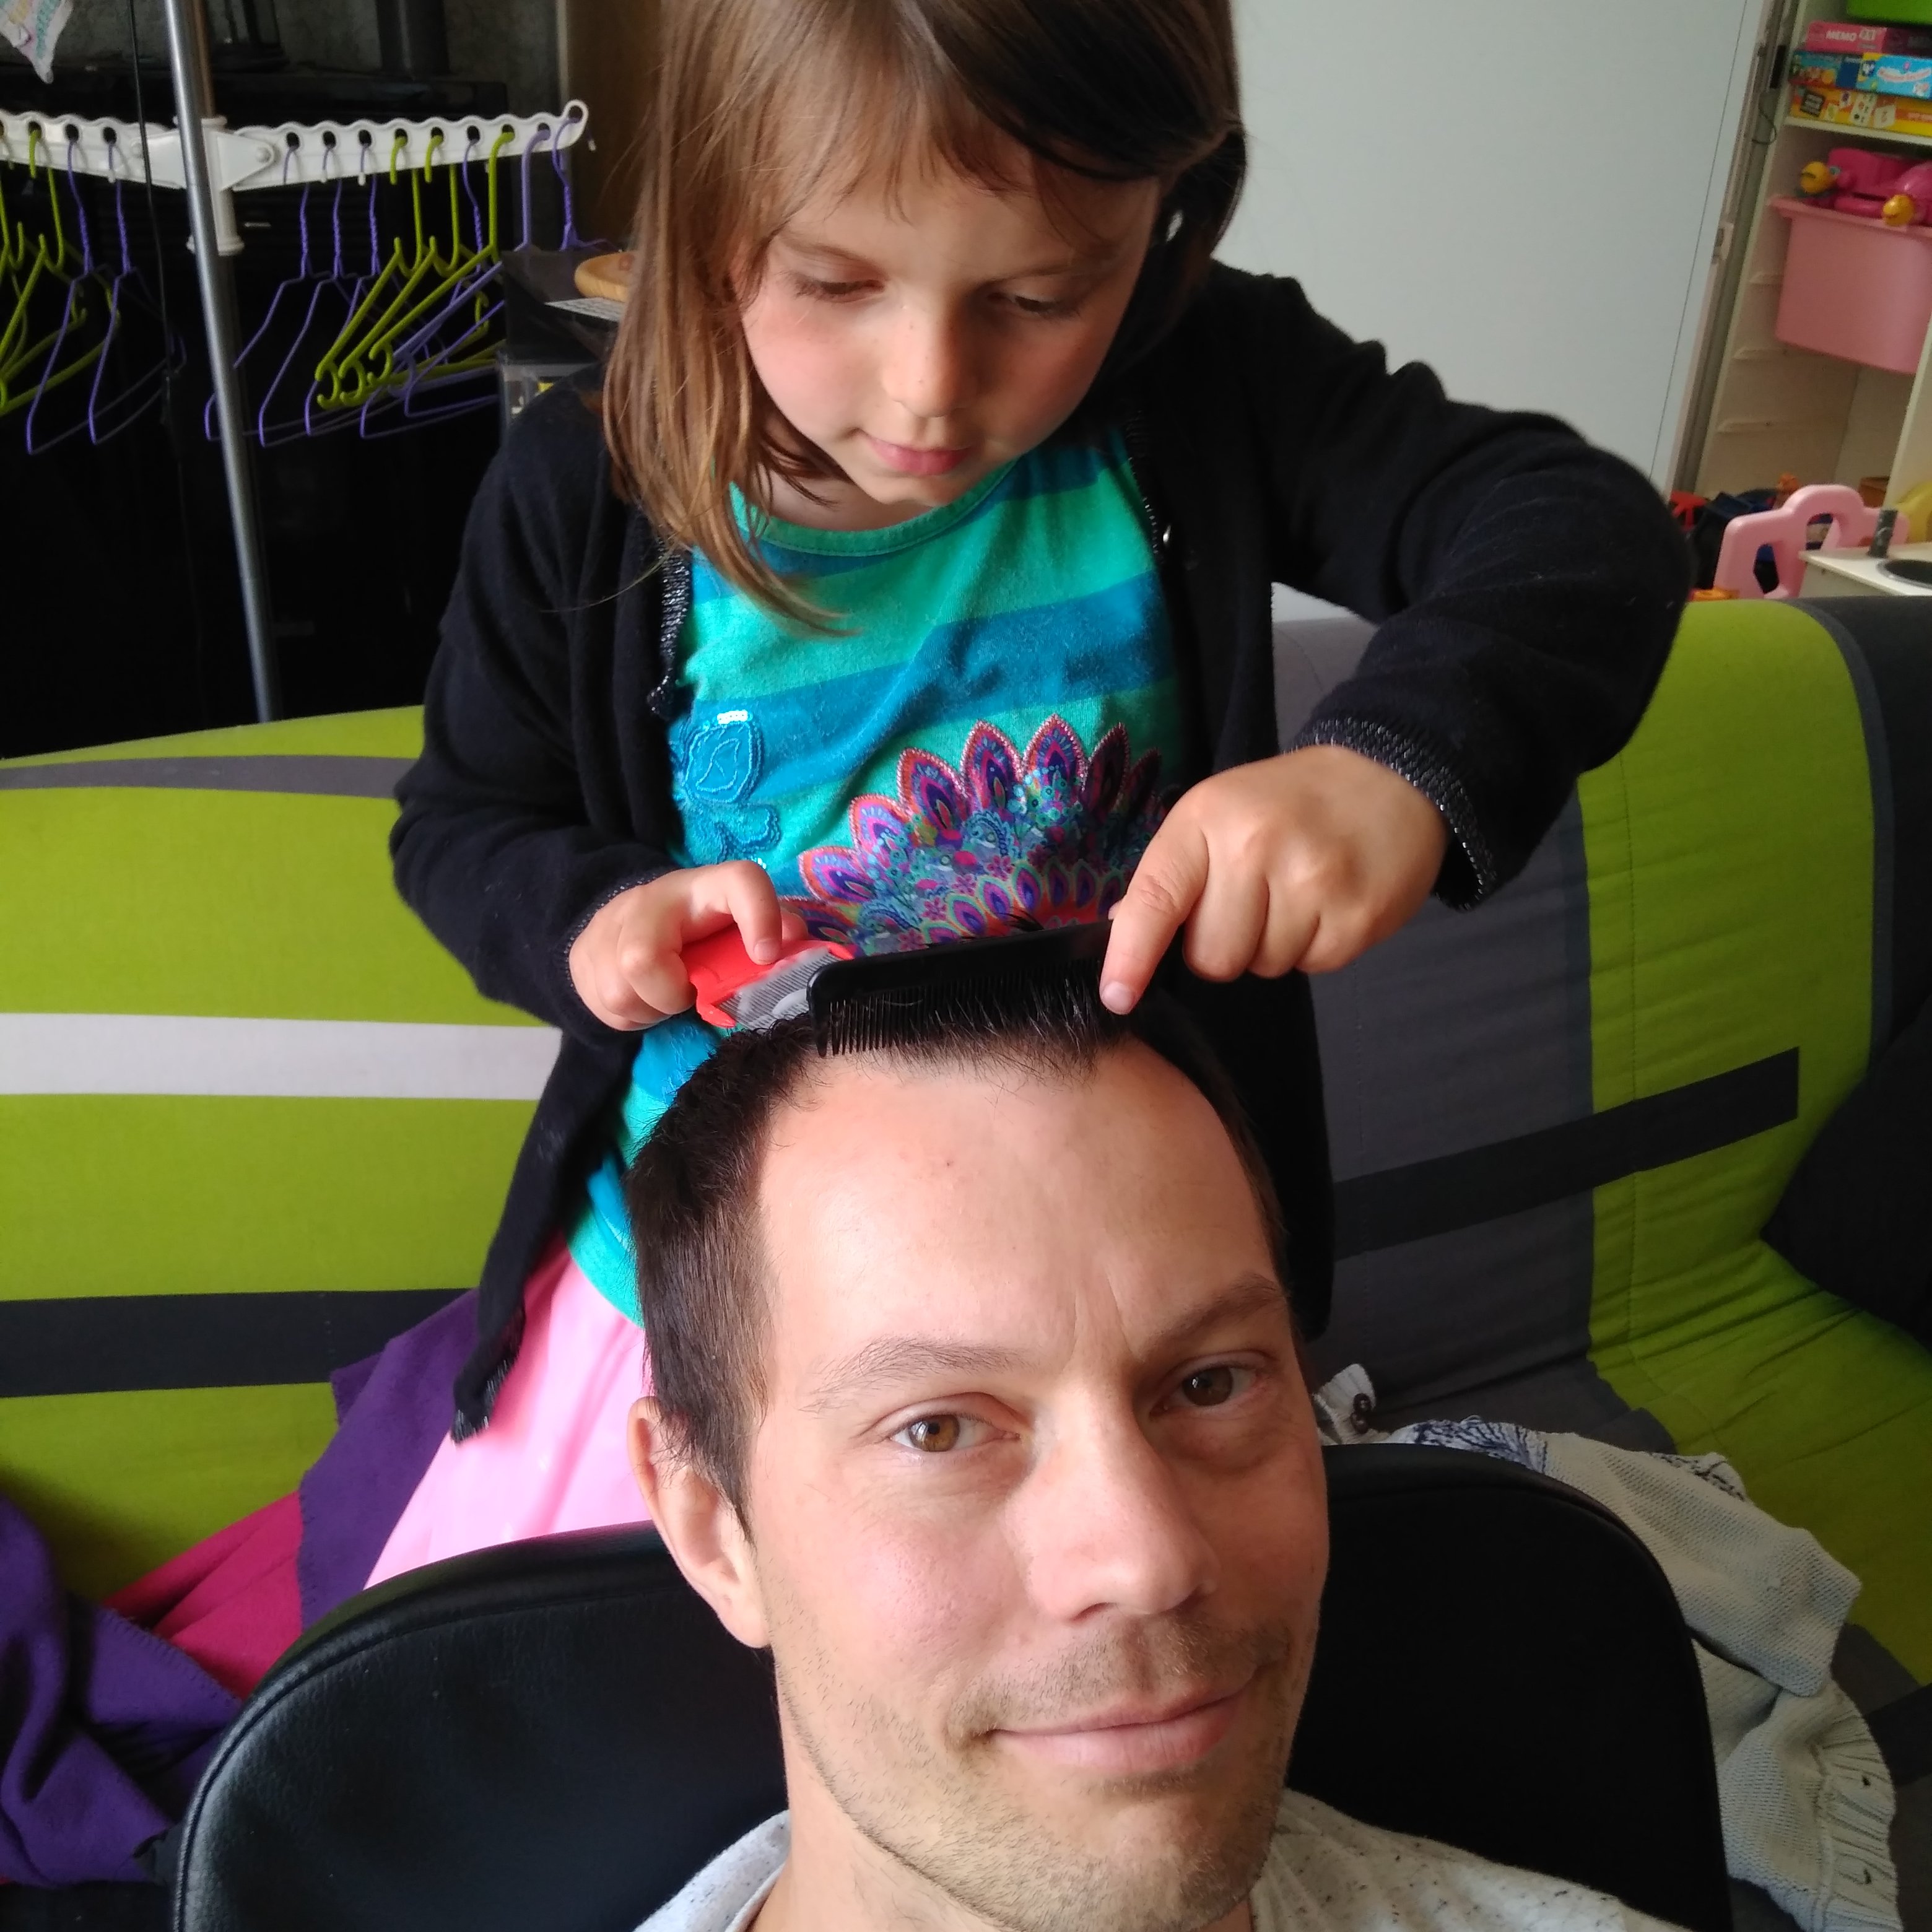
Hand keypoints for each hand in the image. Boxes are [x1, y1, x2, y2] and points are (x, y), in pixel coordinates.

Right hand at [569, 863, 804, 1030]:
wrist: (618, 924)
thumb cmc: (693, 930)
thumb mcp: (730, 924)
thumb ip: (766, 928)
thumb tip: (795, 939)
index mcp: (700, 888)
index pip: (739, 881)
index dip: (758, 915)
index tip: (767, 955)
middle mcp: (647, 903)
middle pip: (641, 959)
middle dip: (669, 993)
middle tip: (686, 990)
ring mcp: (606, 932)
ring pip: (623, 995)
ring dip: (652, 1008)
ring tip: (666, 992)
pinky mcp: (583, 963)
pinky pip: (611, 1010)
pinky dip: (635, 1015)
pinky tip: (644, 997)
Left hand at [1100, 745, 1448, 1011]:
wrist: (1389, 777)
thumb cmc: (1288, 803)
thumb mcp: (1215, 812)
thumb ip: (1170, 872)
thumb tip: (1123, 929)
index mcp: (1208, 819)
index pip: (1156, 899)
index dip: (1131, 955)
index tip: (1117, 995)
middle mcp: (1256, 847)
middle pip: (1211, 956)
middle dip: (1224, 944)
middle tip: (1253, 898)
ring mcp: (1312, 882)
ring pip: (1261, 966)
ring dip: (1271, 944)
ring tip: (1295, 892)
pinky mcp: (1356, 917)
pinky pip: (1311, 967)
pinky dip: (1314, 946)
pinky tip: (1326, 903)